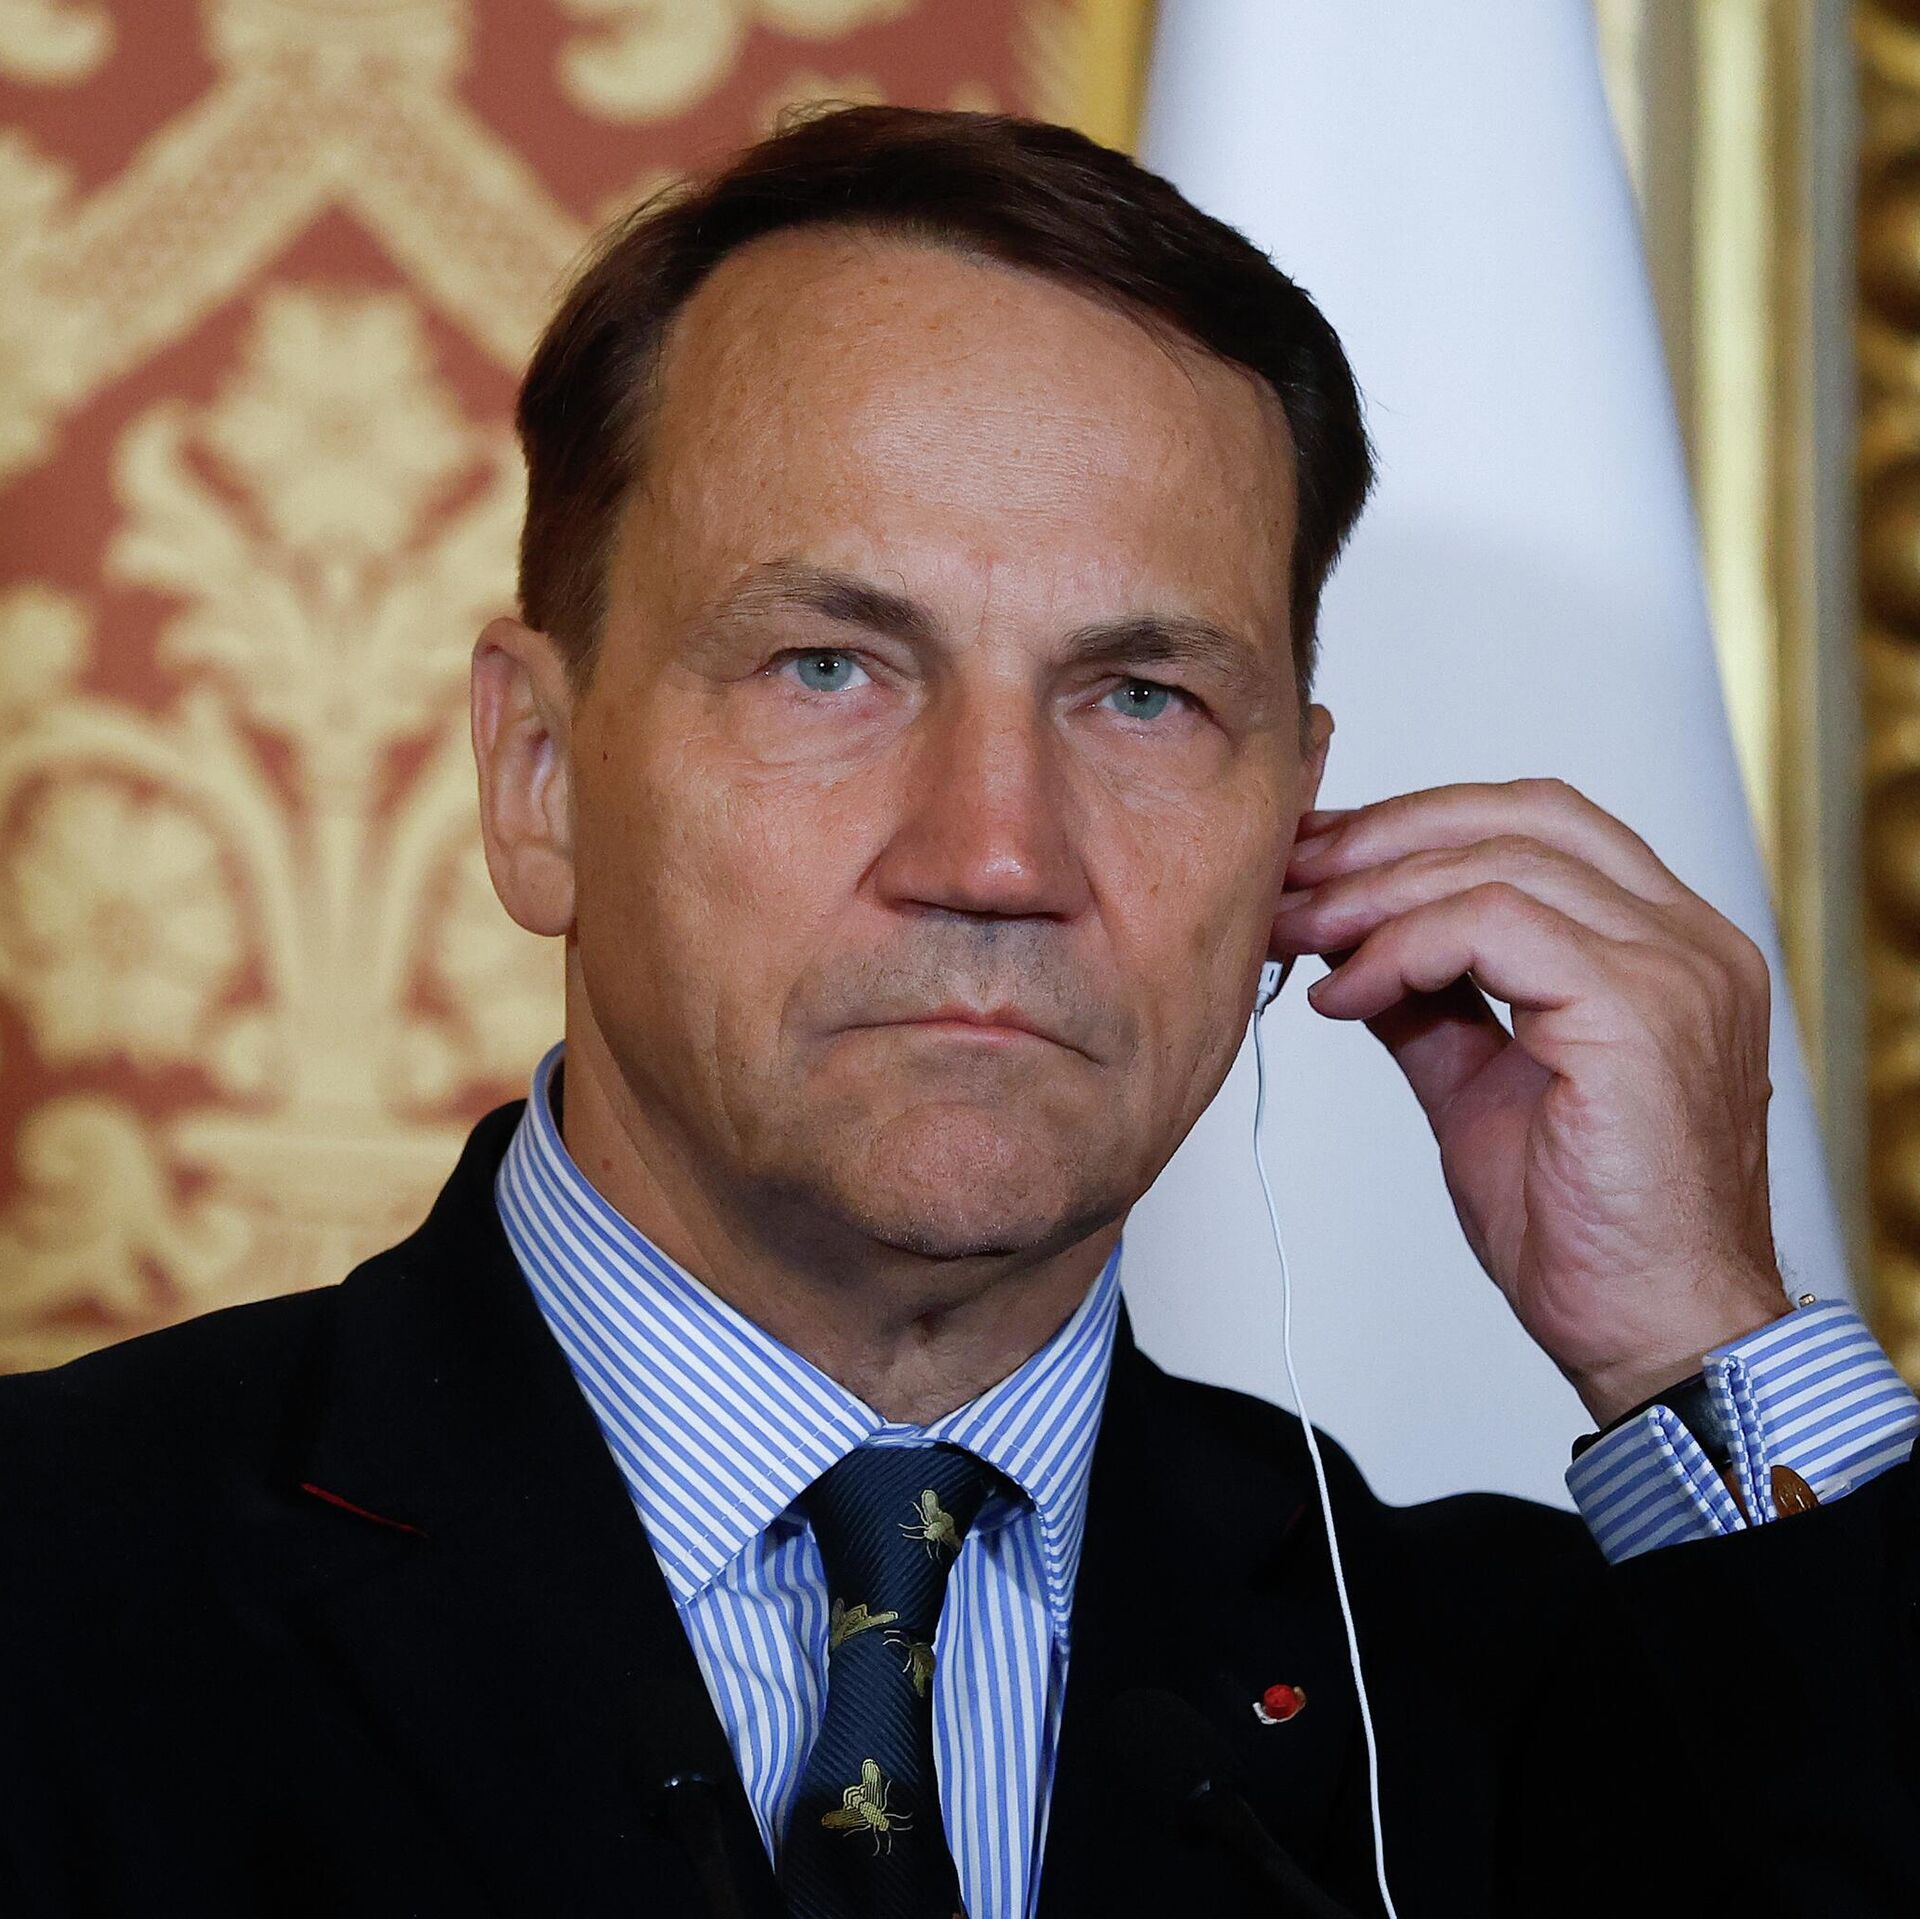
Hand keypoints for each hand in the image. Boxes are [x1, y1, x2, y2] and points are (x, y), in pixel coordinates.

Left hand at [1271, 778, 1790, 1423]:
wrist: (1652, 1337)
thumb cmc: (1587, 1232)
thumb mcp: (1483, 1087)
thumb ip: (1434, 1005)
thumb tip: (1355, 948)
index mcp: (1667, 945)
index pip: (1540, 822)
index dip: (1417, 824)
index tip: (1318, 861)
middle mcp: (1688, 940)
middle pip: (1520, 814)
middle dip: (1384, 836)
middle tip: (1288, 876)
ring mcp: (1676, 969)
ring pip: (1498, 861)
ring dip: (1372, 891)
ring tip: (1296, 934)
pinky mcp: (1639, 1011)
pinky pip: (1492, 926)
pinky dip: (1399, 949)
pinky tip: (1344, 994)